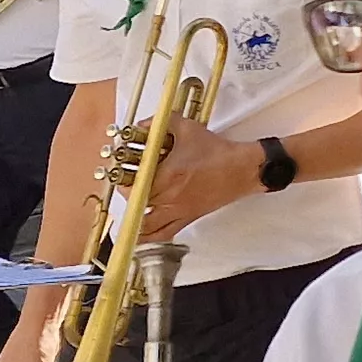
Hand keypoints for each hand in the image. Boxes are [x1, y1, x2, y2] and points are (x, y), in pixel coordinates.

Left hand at [134, 123, 263, 237]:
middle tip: (123, 184)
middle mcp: (170, 197)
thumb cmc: (217, 151)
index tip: (118, 169)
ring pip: (146, 225)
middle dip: (126, 193)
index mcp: (167, 176)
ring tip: (126, 211)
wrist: (242, 169)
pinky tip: (140, 237)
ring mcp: (178, 211)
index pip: (133, 182)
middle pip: (135, 203)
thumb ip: (161, 123)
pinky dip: (149, 238)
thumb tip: (143, 124)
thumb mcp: (187, 129)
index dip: (121, 177)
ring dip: (132, 219)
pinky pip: (164, 234)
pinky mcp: (188, 218)